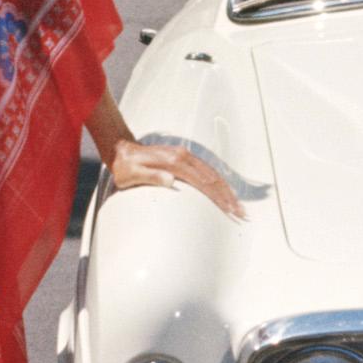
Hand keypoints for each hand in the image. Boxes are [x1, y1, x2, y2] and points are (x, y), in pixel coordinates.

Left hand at [97, 135, 243, 215]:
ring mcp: (185, 156)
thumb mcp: (131, 174)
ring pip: (212, 173)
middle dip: (228, 196)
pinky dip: (218, 181)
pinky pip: (206, 170)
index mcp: (174, 162)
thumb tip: (170, 180)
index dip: (217, 197)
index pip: (203, 182)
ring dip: (226, 189)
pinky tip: (224, 190)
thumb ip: (150, 176)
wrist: (122, 150)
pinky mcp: (184, 158)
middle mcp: (184, 156)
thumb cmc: (125, 167)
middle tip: (240, 212)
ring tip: (237, 205)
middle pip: (213, 178)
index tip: (229, 209)